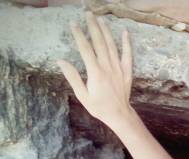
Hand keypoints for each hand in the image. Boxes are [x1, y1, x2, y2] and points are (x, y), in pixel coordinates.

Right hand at [57, 12, 132, 128]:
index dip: (79, 35)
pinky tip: (125, 32)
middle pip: (99, 43)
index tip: (73, 24)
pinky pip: (127, 55)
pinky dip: (126, 43)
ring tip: (100, 19)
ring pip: (112, 46)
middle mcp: (108, 67)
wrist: (119, 114)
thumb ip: (72, 77)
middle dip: (93, 27)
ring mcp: (118, 68)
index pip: (85, 49)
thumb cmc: (98, 107)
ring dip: (106, 31)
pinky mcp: (126, 71)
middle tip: (88, 14)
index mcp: (95, 73)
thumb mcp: (82, 95)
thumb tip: (60, 61)